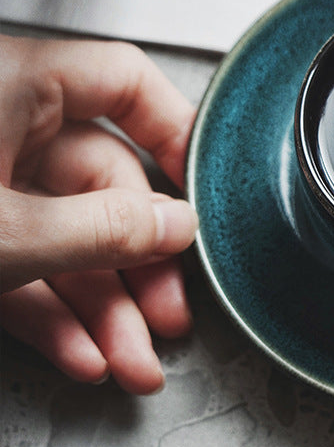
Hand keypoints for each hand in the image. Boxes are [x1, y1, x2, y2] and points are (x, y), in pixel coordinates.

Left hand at [0, 34, 198, 393]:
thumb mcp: (2, 233)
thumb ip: (104, 230)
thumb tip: (177, 227)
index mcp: (15, 85)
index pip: (127, 84)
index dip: (175, 134)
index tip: (200, 192)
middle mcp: (3, 126)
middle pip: (102, 187)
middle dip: (136, 267)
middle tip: (165, 318)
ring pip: (64, 237)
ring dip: (101, 308)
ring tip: (130, 362)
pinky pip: (19, 265)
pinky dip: (49, 312)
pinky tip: (79, 354)